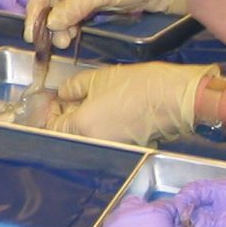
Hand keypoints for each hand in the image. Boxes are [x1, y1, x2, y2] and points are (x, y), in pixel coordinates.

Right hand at [26, 0, 191, 44]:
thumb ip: (72, 8)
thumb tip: (50, 23)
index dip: (35, 7)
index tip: (31, 30)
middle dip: (51, 19)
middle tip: (52, 41)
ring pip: (66, 5)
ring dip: (63, 23)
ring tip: (65, 42)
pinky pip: (79, 8)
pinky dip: (74, 21)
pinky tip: (72, 35)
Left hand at [47, 63, 218, 145]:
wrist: (174, 98)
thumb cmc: (138, 86)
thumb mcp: (99, 78)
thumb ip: (75, 87)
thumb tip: (64, 93)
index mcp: (81, 128)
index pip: (52, 127)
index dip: (50, 112)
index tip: (54, 100)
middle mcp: (93, 144)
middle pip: (69, 134)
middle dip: (67, 116)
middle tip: (71, 98)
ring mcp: (111, 148)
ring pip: (87, 137)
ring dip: (84, 122)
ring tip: (91, 100)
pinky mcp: (127, 148)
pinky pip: (105, 138)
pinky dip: (102, 127)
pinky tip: (108, 109)